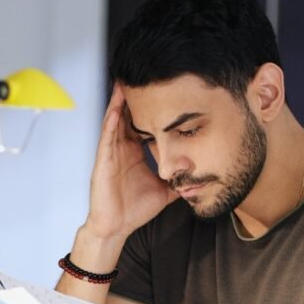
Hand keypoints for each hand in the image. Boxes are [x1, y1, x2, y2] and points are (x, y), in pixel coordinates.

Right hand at [82, 85, 176, 241]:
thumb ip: (179, 181)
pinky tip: (116, 109)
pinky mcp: (103, 162)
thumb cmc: (134, 210)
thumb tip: (199, 177)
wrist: (117, 228)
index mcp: (135, 153)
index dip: (150, 107)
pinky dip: (111, 122)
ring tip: (123, 82)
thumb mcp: (165, 191)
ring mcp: (111, 154)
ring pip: (115, 121)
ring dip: (118, 102)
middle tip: (141, 75)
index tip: (161, 90)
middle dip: (133, 97)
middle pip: (128, 116)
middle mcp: (122, 149)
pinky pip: (107, 138)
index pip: (143, 124)